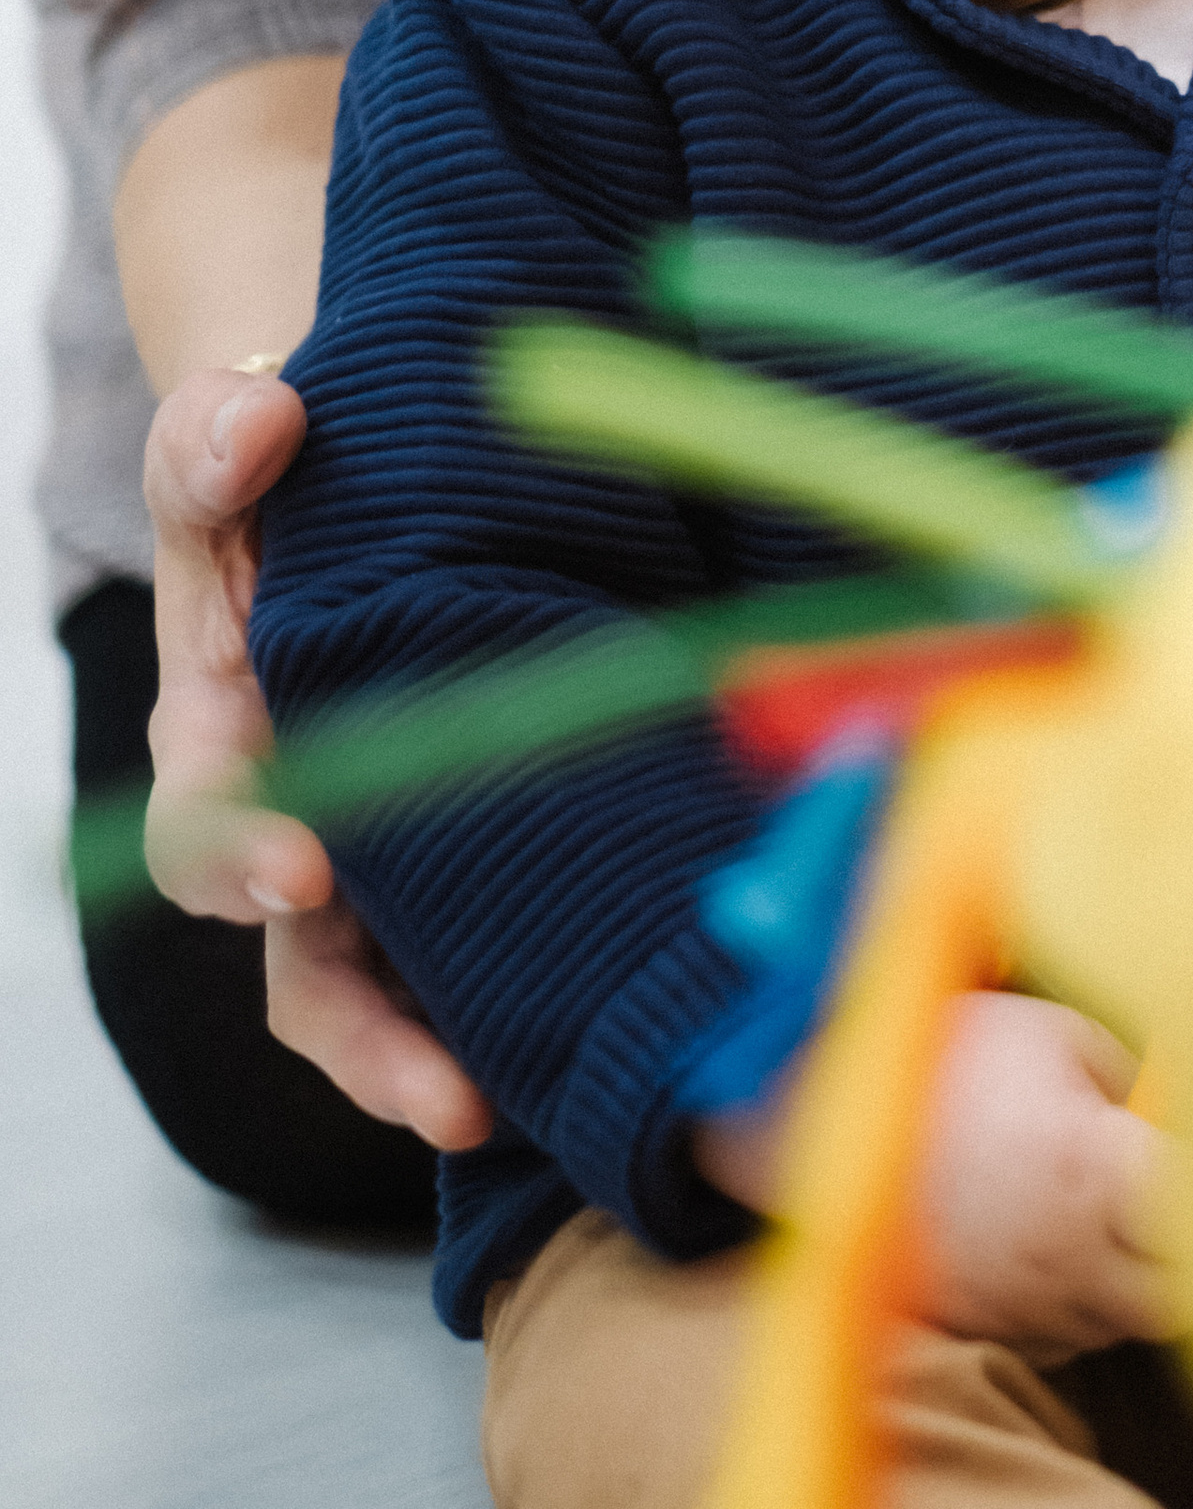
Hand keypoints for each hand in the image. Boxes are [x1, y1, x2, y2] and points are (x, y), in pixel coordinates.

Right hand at [139, 363, 493, 1150]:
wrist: (362, 475)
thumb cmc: (285, 473)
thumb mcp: (229, 444)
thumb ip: (220, 442)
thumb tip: (262, 426)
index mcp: (224, 739)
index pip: (213, 827)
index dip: (244, 859)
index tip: (302, 870)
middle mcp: (301, 827)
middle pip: (311, 970)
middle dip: (371, 1040)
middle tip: (444, 1089)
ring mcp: (393, 859)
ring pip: (409, 994)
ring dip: (461, 1057)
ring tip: (535, 1109)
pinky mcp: (487, 854)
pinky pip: (507, 950)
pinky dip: (549, 997)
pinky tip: (636, 1024)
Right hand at [912, 992, 1175, 1358]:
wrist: (832, 1100)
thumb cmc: (961, 1054)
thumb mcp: (1063, 1037)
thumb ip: (1136, 1086)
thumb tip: (1186, 1116)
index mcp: (1093, 1169)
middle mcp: (1066, 1253)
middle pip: (1183, 1298)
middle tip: (1188, 1197)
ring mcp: (1023, 1299)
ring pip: (1124, 1322)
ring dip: (1137, 1277)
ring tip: (1112, 1206)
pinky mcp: (985, 1323)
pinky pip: (1064, 1335)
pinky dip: (1078, 1301)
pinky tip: (1058, 1240)